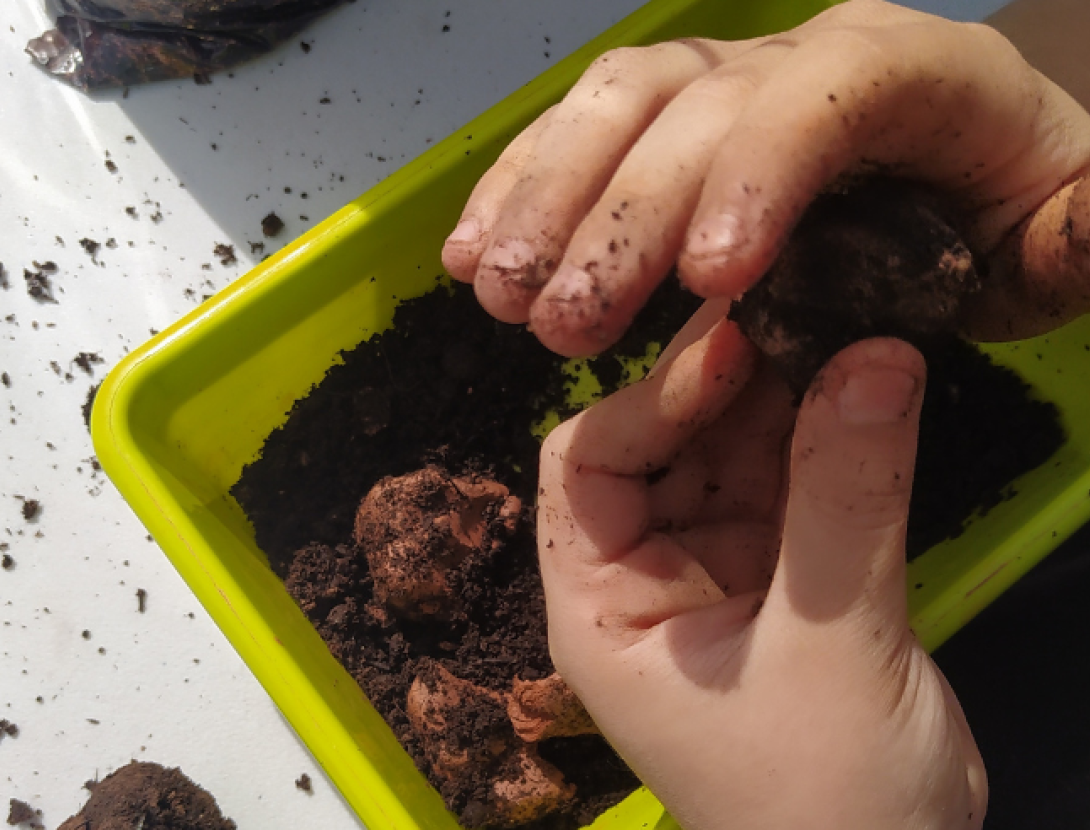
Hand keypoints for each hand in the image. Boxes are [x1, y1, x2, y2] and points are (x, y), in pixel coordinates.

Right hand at [442, 0, 1089, 355]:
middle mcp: (795, 58)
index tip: (707, 284)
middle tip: (563, 322)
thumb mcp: (1065, 235)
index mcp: (905, 72)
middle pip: (685, 103)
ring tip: (496, 293)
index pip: (816, 99)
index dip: (754, 176)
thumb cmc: (1010, 214)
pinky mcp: (671, 120)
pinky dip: (522, 189)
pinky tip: (475, 258)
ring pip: (611, 104)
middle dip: (615, 214)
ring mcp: (722, 80)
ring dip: (541, 198)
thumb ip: (1086, 233)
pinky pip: (581, 132)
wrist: (966, 176)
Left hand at [536, 319, 986, 828]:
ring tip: (845, 328)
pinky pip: (800, 483)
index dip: (651, 396)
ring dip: (790, 399)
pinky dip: (832, 438)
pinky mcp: (789, 575)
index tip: (733, 343)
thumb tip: (876, 355)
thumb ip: (846, 499)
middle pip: (667, 444)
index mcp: (601, 604)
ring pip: (740, 454)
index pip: (588, 464)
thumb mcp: (827, 643)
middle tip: (801, 308)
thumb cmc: (823, 800)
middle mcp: (649, 575)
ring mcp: (721, 571)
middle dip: (730, 385)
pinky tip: (868, 388)